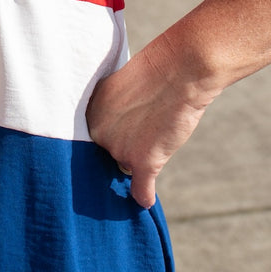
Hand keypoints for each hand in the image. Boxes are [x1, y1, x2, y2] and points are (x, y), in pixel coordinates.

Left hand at [86, 35, 216, 207]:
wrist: (180, 70)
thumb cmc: (155, 71)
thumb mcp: (120, 86)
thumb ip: (112, 110)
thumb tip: (117, 131)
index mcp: (90, 113)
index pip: (98, 134)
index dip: (115, 130)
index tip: (126, 125)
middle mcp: (100, 134)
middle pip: (112, 150)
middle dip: (127, 141)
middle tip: (146, 122)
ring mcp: (121, 151)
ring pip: (128, 165)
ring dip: (142, 155)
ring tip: (159, 128)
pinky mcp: (145, 162)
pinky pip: (141, 191)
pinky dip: (144, 196)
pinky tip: (146, 201)